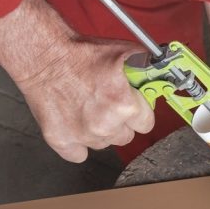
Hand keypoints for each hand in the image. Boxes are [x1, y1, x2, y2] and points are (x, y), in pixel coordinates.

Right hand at [0, 0, 153, 162]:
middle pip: (126, 136)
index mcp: (124, 106)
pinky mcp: (60, 140)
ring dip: (101, 131)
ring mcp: (82, 135)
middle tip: (109, 104)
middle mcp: (105, 125)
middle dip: (121, 122)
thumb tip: (166, 70)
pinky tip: (77, 126)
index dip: (140, 113)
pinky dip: (78, 145)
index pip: (146, 124)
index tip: (133, 105)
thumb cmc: (81, 53)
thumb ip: (149, 67)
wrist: (43, 55)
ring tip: (90, 109)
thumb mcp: (125, 53)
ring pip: (104, 144)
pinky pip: (78, 155)